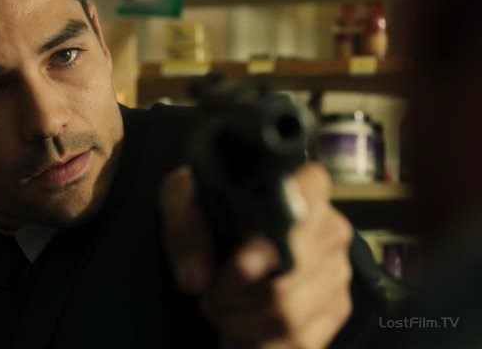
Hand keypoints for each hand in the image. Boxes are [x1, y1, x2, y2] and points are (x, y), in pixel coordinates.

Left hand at [160, 163, 353, 348]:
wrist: (227, 235)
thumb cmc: (211, 213)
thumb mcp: (184, 205)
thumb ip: (185, 232)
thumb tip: (195, 279)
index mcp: (300, 187)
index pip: (308, 197)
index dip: (274, 236)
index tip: (240, 265)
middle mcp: (330, 228)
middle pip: (288, 276)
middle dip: (236, 296)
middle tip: (210, 295)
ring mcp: (337, 272)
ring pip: (289, 316)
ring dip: (240, 323)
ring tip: (221, 309)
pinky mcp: (335, 310)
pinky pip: (298, 342)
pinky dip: (258, 343)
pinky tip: (241, 328)